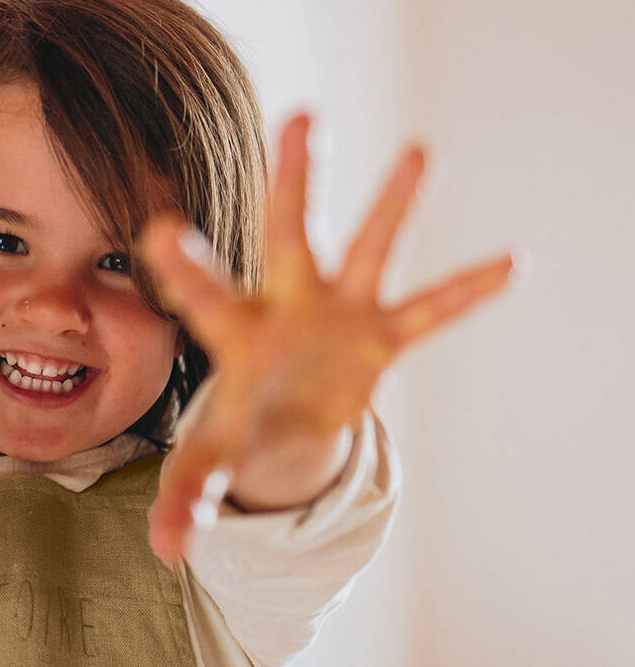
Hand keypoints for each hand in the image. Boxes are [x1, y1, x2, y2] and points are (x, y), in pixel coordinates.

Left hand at [136, 111, 520, 563]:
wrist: (283, 423)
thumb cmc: (239, 421)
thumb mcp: (210, 458)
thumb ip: (185, 495)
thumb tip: (164, 550)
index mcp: (235, 330)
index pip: (203, 293)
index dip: (182, 267)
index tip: (156, 230)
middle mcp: (286, 304)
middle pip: (286, 235)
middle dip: (294, 180)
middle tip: (302, 115)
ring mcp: (337, 314)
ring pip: (367, 249)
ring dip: (393, 206)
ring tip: (422, 152)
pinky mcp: (379, 336)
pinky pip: (429, 312)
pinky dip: (466, 292)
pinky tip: (512, 262)